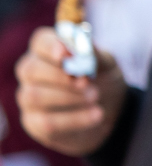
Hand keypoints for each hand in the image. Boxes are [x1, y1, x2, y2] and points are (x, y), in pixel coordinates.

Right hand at [15, 27, 125, 156]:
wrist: (110, 112)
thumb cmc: (102, 80)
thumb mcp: (106, 65)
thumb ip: (94, 56)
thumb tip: (82, 50)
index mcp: (47, 51)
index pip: (40, 42)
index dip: (51, 47)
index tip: (66, 54)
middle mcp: (31, 72)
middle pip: (31, 69)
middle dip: (61, 77)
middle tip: (87, 83)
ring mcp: (28, 98)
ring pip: (35, 96)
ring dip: (69, 98)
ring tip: (95, 99)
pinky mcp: (34, 122)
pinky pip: (47, 122)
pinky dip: (75, 119)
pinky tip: (96, 115)